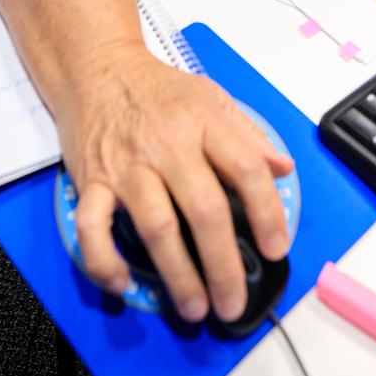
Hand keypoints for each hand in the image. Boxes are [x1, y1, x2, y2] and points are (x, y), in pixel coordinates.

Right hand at [58, 43, 292, 322]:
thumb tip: (283, 167)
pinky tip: (123, 284)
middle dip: (224, 264)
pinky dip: (104, 260)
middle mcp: (167, 144)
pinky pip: (93, 228)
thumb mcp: (211, 97)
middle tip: (234, 302)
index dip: (267, 211)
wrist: (98, 67)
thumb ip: (248, 134)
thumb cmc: (158, 89)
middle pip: (205, 209)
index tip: (275, 247)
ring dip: (178, 275)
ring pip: (156, 226)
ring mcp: (127, 165)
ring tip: (195, 308)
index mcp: (203, 122)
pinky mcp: (92, 180)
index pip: (245, 167)